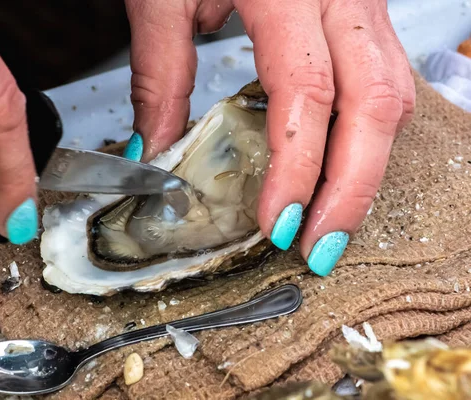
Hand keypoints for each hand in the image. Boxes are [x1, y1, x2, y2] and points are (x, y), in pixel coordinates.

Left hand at [124, 0, 414, 275]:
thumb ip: (162, 72)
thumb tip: (154, 148)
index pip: (307, 92)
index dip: (297, 167)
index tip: (275, 223)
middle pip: (375, 104)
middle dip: (350, 189)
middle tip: (318, 247)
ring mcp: (363, 3)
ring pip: (393, 96)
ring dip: (366, 170)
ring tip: (329, 221)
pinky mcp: (364, 16)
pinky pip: (385, 81)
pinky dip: (367, 136)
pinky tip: (339, 168)